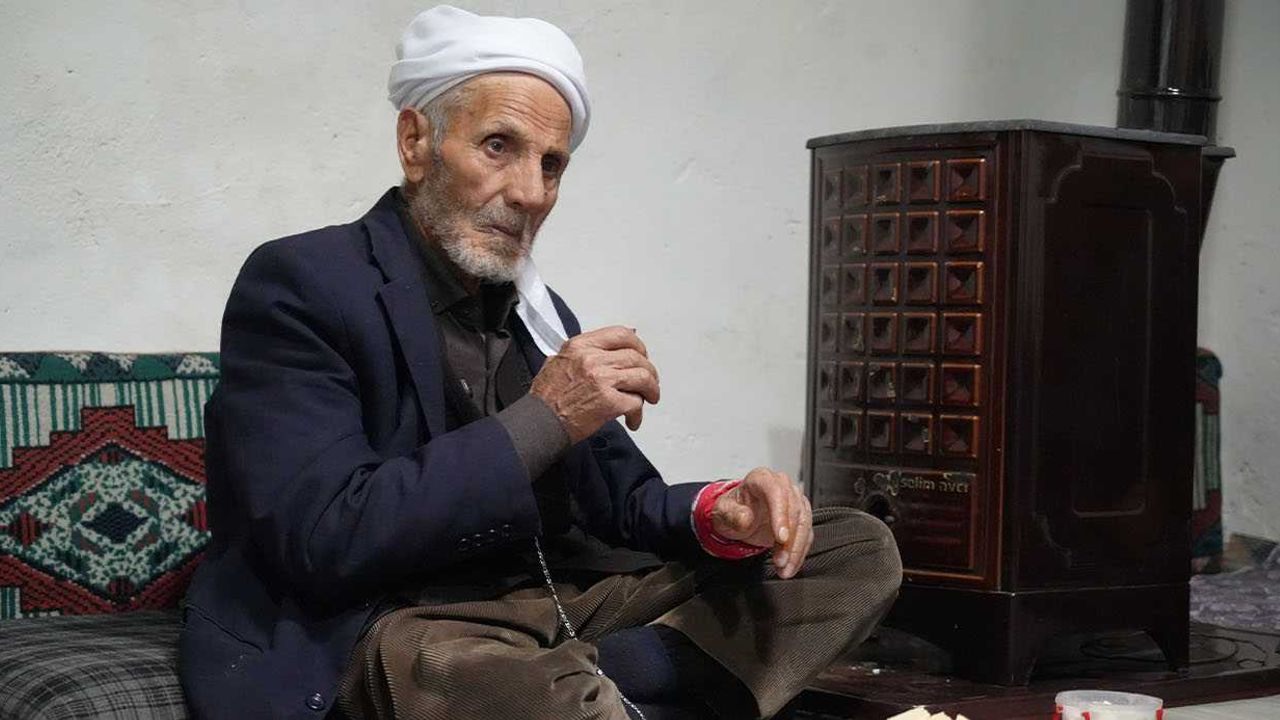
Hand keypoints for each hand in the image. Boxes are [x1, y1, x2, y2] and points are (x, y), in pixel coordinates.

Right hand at [529, 326, 659, 443]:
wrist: (539, 422)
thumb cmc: (547, 396)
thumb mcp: (560, 360)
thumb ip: (586, 350)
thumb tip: (613, 344)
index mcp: (581, 346)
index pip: (621, 334)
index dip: (637, 346)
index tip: (642, 356)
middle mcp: (592, 358)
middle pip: (636, 357)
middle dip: (648, 371)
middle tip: (649, 382)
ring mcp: (602, 379)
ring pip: (642, 377)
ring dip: (651, 390)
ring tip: (649, 399)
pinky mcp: (608, 402)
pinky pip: (636, 402)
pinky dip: (637, 413)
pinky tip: (632, 420)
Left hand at [710, 467, 812, 578]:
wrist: (737, 517)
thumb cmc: (732, 510)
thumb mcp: (724, 512)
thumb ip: (733, 515)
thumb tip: (745, 519)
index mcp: (761, 479)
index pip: (776, 492)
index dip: (781, 515)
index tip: (781, 538)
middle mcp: (781, 486)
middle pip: (794, 510)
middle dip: (789, 540)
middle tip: (780, 561)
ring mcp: (793, 500)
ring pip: (804, 524)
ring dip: (796, 549)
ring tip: (784, 568)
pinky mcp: (801, 516)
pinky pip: (806, 535)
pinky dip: (799, 553)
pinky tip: (790, 566)